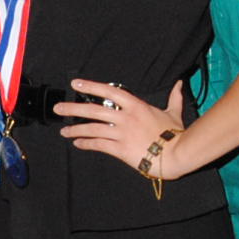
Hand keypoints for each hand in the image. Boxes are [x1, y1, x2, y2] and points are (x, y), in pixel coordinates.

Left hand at [55, 79, 189, 172]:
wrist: (176, 154)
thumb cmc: (175, 134)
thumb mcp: (174, 112)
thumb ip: (174, 97)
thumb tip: (179, 84)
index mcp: (136, 105)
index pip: (109, 91)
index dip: (91, 86)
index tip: (75, 84)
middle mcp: (126, 117)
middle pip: (94, 110)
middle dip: (73, 109)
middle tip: (58, 108)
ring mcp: (122, 133)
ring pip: (93, 129)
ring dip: (76, 130)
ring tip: (64, 131)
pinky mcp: (121, 149)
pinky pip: (99, 145)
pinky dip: (86, 144)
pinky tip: (78, 144)